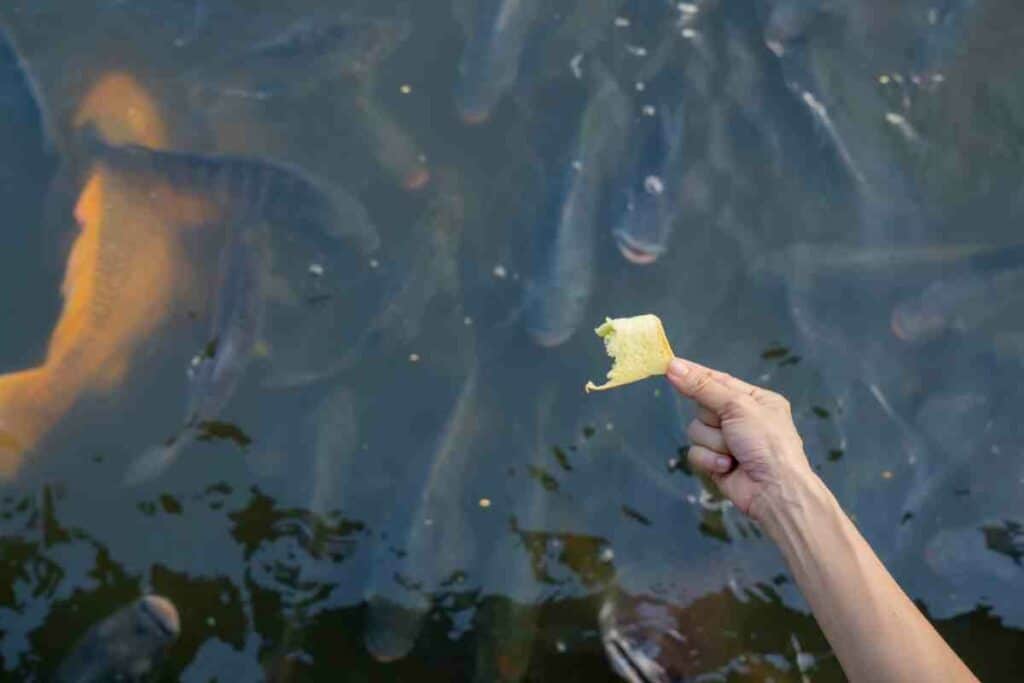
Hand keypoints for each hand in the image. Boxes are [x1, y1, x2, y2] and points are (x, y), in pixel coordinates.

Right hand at [665, 357, 815, 522]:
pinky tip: (728, 467)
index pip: (717, 380)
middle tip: (729, 427)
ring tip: (733, 452)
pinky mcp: (716, 463)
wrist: (774, 490)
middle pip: (702, 407)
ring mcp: (727, 442)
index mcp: (754, 399)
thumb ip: (703, 387)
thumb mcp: (737, 406)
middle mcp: (740, 418)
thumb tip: (672, 365)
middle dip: (712, 419)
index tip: (670, 365)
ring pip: (696, 431)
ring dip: (713, 442)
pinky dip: (710, 460)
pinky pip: (696, 453)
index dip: (695, 374)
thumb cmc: (766, 441)